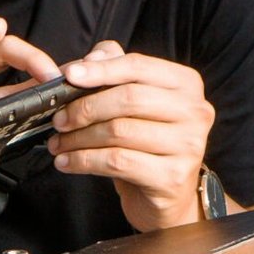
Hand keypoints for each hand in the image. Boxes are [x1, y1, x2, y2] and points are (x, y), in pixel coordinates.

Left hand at [48, 41, 214, 231]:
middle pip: (129, 98)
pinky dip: (84, 161)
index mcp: (186, 85)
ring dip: (78, 138)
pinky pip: (117, 162)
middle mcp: (195, 112)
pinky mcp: (172, 176)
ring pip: (119, 132)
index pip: (138, 66)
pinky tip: (67, 162)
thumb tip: (90, 58)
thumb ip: (115, 72)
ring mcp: (188, 145)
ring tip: (58, 144)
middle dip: (85, 108)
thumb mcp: (135, 105)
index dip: (100, 69)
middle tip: (58, 119)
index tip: (69, 76)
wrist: (168, 196)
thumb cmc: (147, 144)